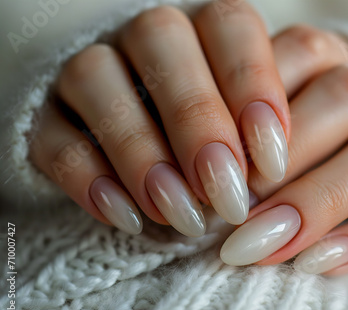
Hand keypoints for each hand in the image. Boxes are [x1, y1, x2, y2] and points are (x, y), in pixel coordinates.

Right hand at [29, 3, 290, 235]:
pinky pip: (54, 135)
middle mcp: (147, 39)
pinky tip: (129, 218)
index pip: (230, 24)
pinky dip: (88, 178)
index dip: (253, 86)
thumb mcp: (254, 135)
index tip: (271, 161)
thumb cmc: (225, 143)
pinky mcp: (48, 115)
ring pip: (96, 76)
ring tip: (180, 214)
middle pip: (161, 39)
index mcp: (206, 31)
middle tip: (227, 195)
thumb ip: (261, 140)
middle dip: (197, 121)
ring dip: (141, 151)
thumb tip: (265, 177)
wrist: (155, 157)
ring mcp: (93, 69)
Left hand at [220, 25, 347, 274]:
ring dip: (322, 198)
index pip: (305, 52)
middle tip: (231, 207)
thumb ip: (237, 136)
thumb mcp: (250, 129)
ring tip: (265, 243)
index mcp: (333, 64)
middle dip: (286, 155)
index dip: (257, 97)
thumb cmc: (278, 152)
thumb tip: (202, 179)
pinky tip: (318, 264)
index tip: (213, 157)